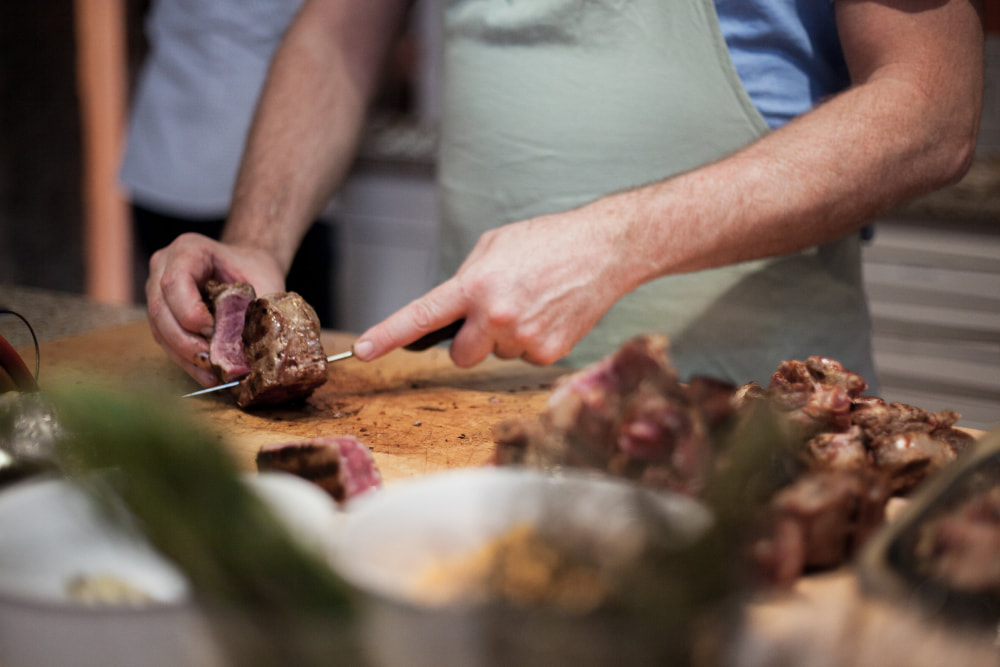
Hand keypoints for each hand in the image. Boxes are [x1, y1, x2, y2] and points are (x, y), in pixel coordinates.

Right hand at [145, 232, 285, 385]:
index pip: (174, 282)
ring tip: (213, 374)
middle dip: (185, 340)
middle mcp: (164, 268)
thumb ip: (259, 305)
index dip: (189, 311)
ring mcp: (157, 292)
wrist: (247, 266)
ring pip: (160, 330)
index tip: (213, 330)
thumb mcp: (264, 279)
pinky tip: (208, 375)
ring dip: (185, 356)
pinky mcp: (162, 316)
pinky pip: (166, 342)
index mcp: (188, 250)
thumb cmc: (254, 269)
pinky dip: (187, 361)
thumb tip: (262, 341)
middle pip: (160, 310)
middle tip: (212, 359)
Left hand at [354, 203, 637, 366]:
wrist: (604, 249)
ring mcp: (523, 338)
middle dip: (470, 341)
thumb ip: (466, 280)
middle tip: (493, 314)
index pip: (423, 316)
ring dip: (505, 337)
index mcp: (476, 285)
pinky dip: (532, 341)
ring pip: (495, 355)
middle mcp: (496, 315)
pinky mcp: (549, 352)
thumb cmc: (547, 241)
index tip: (363, 351)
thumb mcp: (494, 246)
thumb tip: (449, 310)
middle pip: (460, 356)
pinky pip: (524, 357)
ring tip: (532, 302)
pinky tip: (549, 314)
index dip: (389, 335)